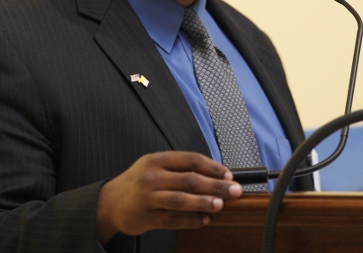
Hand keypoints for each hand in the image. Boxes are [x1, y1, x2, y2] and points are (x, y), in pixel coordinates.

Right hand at [96, 151, 241, 243]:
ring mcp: (148, 197)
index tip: (227, 174)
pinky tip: (204, 220)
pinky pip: (173, 220)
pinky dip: (191, 220)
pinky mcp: (146, 217)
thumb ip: (178, 168)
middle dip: (215, 185)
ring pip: (182, 199)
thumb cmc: (138, 182)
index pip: (190, 159)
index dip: (212, 167)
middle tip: (234, 190)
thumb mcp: (154, 166)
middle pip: (189, 179)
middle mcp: (152, 176)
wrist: (110, 202)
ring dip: (204, 202)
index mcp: (157, 160)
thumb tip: (212, 174)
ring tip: (220, 204)